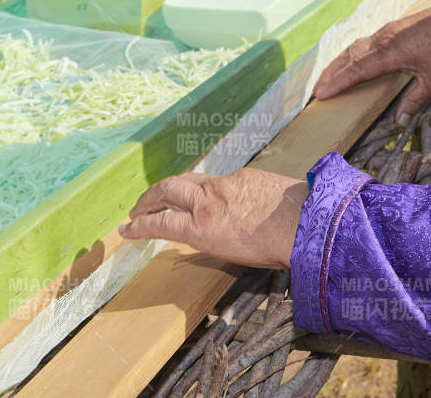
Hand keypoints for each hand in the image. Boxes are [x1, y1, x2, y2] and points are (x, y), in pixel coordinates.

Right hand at [118, 168, 309, 269]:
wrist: (305, 222)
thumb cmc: (273, 248)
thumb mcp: (231, 254)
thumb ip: (210, 239)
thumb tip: (204, 231)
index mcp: (203, 227)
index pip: (161, 224)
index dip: (140, 226)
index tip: (126, 229)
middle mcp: (208, 201)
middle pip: (167, 191)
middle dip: (148, 199)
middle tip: (137, 208)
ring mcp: (225, 184)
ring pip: (189, 179)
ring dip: (171, 188)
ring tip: (162, 195)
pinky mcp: (242, 175)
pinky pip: (216, 179)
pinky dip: (204, 187)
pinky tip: (206, 193)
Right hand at [312, 0, 430, 122]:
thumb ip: (414, 100)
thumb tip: (399, 122)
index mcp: (389, 52)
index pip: (356, 70)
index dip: (338, 83)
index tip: (321, 94)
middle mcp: (383, 39)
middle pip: (349, 56)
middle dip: (332, 73)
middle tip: (317, 89)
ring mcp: (388, 30)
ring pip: (357, 46)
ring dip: (341, 61)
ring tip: (330, 75)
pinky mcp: (395, 27)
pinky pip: (367, 41)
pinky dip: (355, 52)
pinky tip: (357, 59)